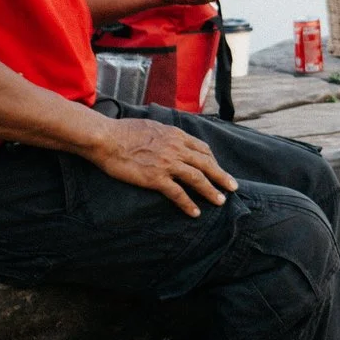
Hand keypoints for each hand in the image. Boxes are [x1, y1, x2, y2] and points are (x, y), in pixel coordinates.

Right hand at [88, 117, 237, 216]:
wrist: (106, 138)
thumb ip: (164, 134)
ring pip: (197, 179)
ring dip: (211, 191)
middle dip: (222, 176)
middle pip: (206, 164)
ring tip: (220, 201)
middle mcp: (176, 148)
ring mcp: (167, 163)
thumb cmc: (123, 131)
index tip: (217, 168)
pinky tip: (195, 213)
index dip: (212, 160)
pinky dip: (189, 204)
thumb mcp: (151, 126)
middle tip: (233, 187)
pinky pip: (178, 193)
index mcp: (175, 135)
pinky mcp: (156, 178)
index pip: (202, 149)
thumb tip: (168, 137)